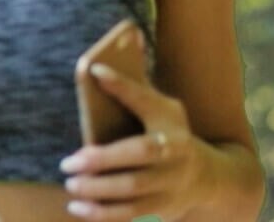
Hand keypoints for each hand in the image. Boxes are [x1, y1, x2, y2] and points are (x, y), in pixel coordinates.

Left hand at [59, 64, 211, 220]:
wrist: (204, 178)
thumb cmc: (167, 134)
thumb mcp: (160, 110)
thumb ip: (132, 91)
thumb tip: (96, 66)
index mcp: (171, 122)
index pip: (146, 99)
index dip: (123, 85)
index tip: (95, 70)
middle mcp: (176, 153)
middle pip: (140, 153)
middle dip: (102, 159)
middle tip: (68, 163)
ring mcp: (172, 184)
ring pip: (135, 190)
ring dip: (99, 190)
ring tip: (71, 185)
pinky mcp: (163, 209)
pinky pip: (132, 215)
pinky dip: (103, 214)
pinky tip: (78, 208)